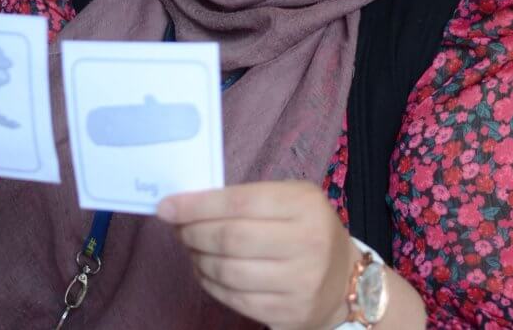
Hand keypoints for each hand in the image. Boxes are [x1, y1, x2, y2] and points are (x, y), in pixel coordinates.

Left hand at [157, 180, 357, 329]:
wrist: (345, 281)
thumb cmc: (307, 229)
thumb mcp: (289, 199)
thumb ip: (245, 197)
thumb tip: (186, 204)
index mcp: (305, 205)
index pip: (240, 202)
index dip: (197, 205)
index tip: (167, 207)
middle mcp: (308, 243)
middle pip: (230, 239)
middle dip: (193, 233)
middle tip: (180, 229)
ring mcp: (300, 282)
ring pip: (228, 272)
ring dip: (198, 260)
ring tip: (192, 250)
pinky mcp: (289, 314)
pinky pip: (235, 299)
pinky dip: (210, 284)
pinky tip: (206, 271)